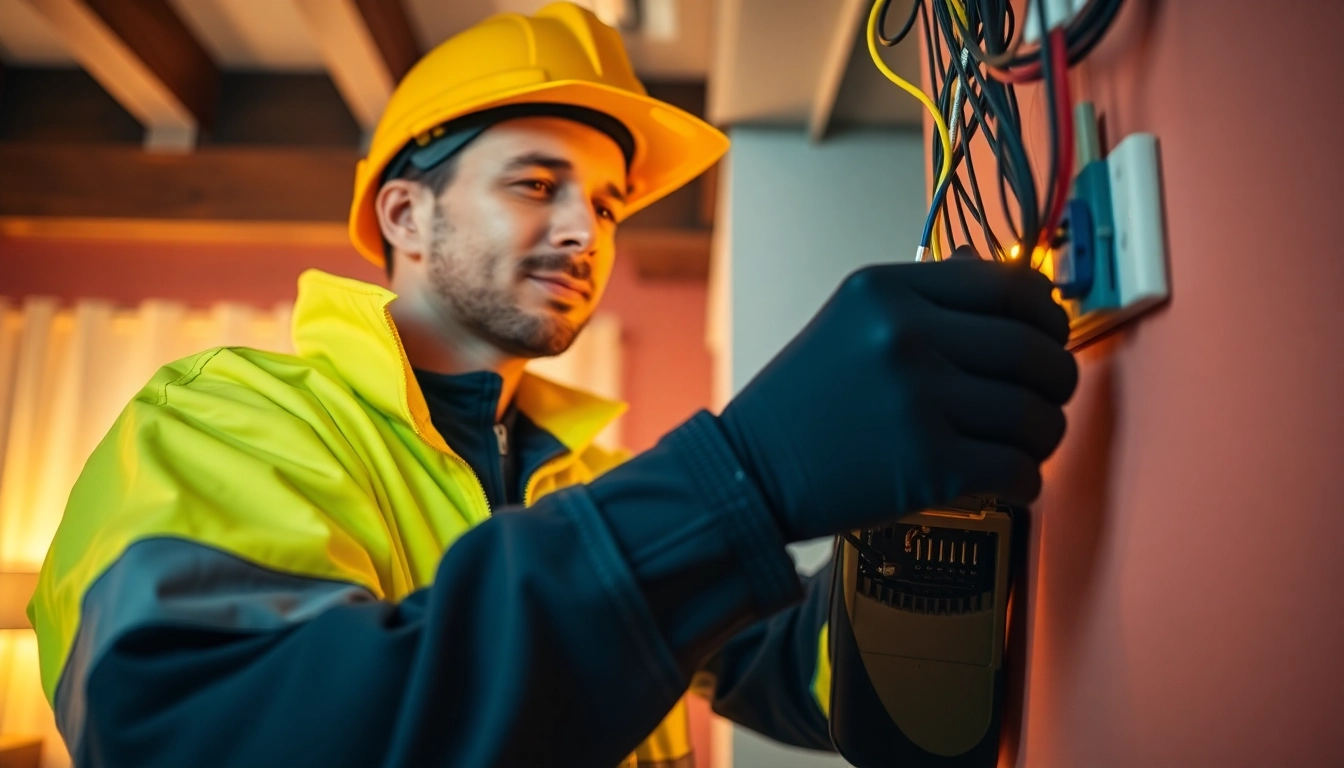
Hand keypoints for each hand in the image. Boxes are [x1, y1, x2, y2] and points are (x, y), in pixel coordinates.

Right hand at [717, 259, 1077, 541]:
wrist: (750, 473)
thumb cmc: (805, 402)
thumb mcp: (851, 322)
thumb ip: (927, 299)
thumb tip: (1011, 286)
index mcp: (888, 290)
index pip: (1011, 285)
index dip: (1048, 314)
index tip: (1049, 336)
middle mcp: (906, 336)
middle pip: (1035, 351)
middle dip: (1056, 381)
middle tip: (1043, 400)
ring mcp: (919, 402)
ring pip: (1036, 415)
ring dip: (1042, 436)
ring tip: (1019, 445)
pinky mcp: (929, 467)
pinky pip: (1019, 470)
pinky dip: (1026, 482)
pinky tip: (1006, 481)